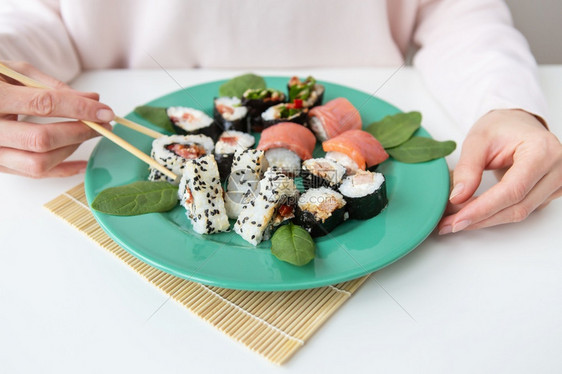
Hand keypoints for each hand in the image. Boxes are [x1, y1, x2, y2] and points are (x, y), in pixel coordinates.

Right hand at [0, 61, 113, 177]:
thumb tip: (92, 100)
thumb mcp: (14, 72)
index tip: (106, 110)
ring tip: (90, 133)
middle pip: (42, 139)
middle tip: (103, 124)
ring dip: (72, 150)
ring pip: (38, 163)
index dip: (79, 109)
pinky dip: (63, 170)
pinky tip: (83, 162)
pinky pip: (34, 175)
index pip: (43, 104)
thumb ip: (53, 86)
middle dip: (80, 132)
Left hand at [438, 109, 561, 233]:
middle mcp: (556, 169)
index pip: (513, 190)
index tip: (458, 219)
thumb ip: (468, 168)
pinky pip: (521, 210)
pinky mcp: (549, 193)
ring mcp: (557, 183)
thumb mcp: (477, 140)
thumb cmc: (502, 127)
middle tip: (449, 223)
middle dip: (480, 218)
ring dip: (485, 220)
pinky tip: (473, 213)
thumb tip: (457, 198)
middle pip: (517, 207)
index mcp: (542, 151)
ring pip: (519, 213)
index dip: (484, 208)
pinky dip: (494, 214)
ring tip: (455, 219)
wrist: (518, 124)